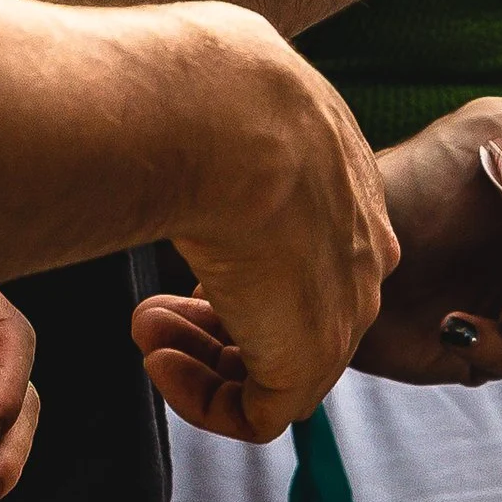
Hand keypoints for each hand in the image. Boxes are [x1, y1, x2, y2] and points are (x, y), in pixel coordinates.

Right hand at [149, 7, 397, 440]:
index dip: (241, 260)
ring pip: (275, 361)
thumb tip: (158, 98)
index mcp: (345, 175)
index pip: (306, 241)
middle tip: (153, 308)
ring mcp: (341, 305)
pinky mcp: (309, 360)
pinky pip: (258, 412)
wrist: (223, 119)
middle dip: (214, 313)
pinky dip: (202, 398)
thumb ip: (216, 115)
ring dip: (198, 353)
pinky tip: (157, 357)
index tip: (187, 260)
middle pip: (290, 305)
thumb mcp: (225, 89)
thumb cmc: (210, 91)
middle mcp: (357, 242)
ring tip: (143, 328)